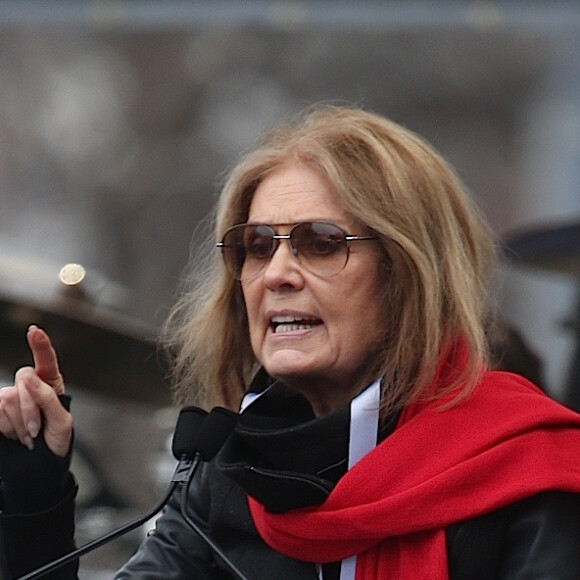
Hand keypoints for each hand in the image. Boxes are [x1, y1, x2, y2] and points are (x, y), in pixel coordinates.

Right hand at [0, 325, 71, 456]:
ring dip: (20, 422)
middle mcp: (30, 387)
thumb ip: (48, 398)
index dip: (40, 345)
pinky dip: (8, 427)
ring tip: (29, 436)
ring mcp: (12, 398)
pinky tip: (15, 436)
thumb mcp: (62, 422)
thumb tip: (30, 377)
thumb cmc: (57, 442)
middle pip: (24, 379)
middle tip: (38, 430)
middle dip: (31, 408)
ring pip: (8, 397)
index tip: (34, 331)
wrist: (39, 467)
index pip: (46, 361)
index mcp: (52, 385)